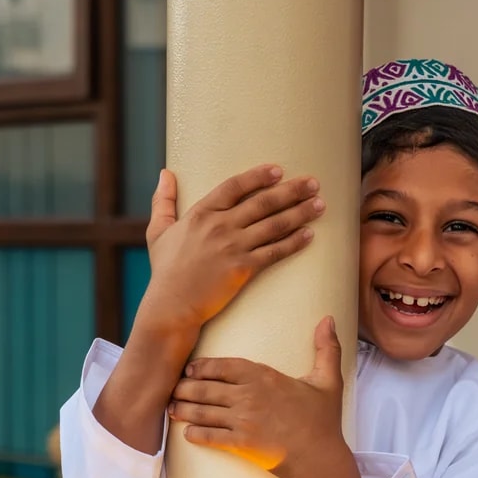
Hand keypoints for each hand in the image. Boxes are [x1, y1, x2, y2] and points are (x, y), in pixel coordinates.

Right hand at [140, 165, 324, 337]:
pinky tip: (309, 235)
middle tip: (313, 183)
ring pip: (273, 225)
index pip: (235, 187)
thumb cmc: (165, 271)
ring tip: (319, 204)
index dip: (258, 176)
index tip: (279, 170)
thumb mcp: (158, 231)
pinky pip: (274, 252)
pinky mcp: (242, 269)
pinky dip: (293, 242)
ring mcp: (232, 247)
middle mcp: (220, 226)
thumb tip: (164, 173)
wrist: (171, 306)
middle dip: (291, 191)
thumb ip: (163, 201)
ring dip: (300, 213)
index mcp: (201, 213)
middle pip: (262, 202)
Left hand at [170, 318, 366, 477]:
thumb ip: (326, 349)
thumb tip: (329, 319)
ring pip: (203, 412)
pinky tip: (187, 433)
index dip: (202, 367)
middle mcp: (249, 395)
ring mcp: (242, 420)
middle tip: (174, 390)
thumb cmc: (323, 421)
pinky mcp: (240, 444)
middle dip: (185, 388)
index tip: (190, 369)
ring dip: (183, 410)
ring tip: (172, 409)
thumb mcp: (328, 381)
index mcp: (265, 377)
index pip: (224, 366)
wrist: (320, 458)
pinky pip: (210, 436)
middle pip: (206, 388)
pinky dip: (196, 434)